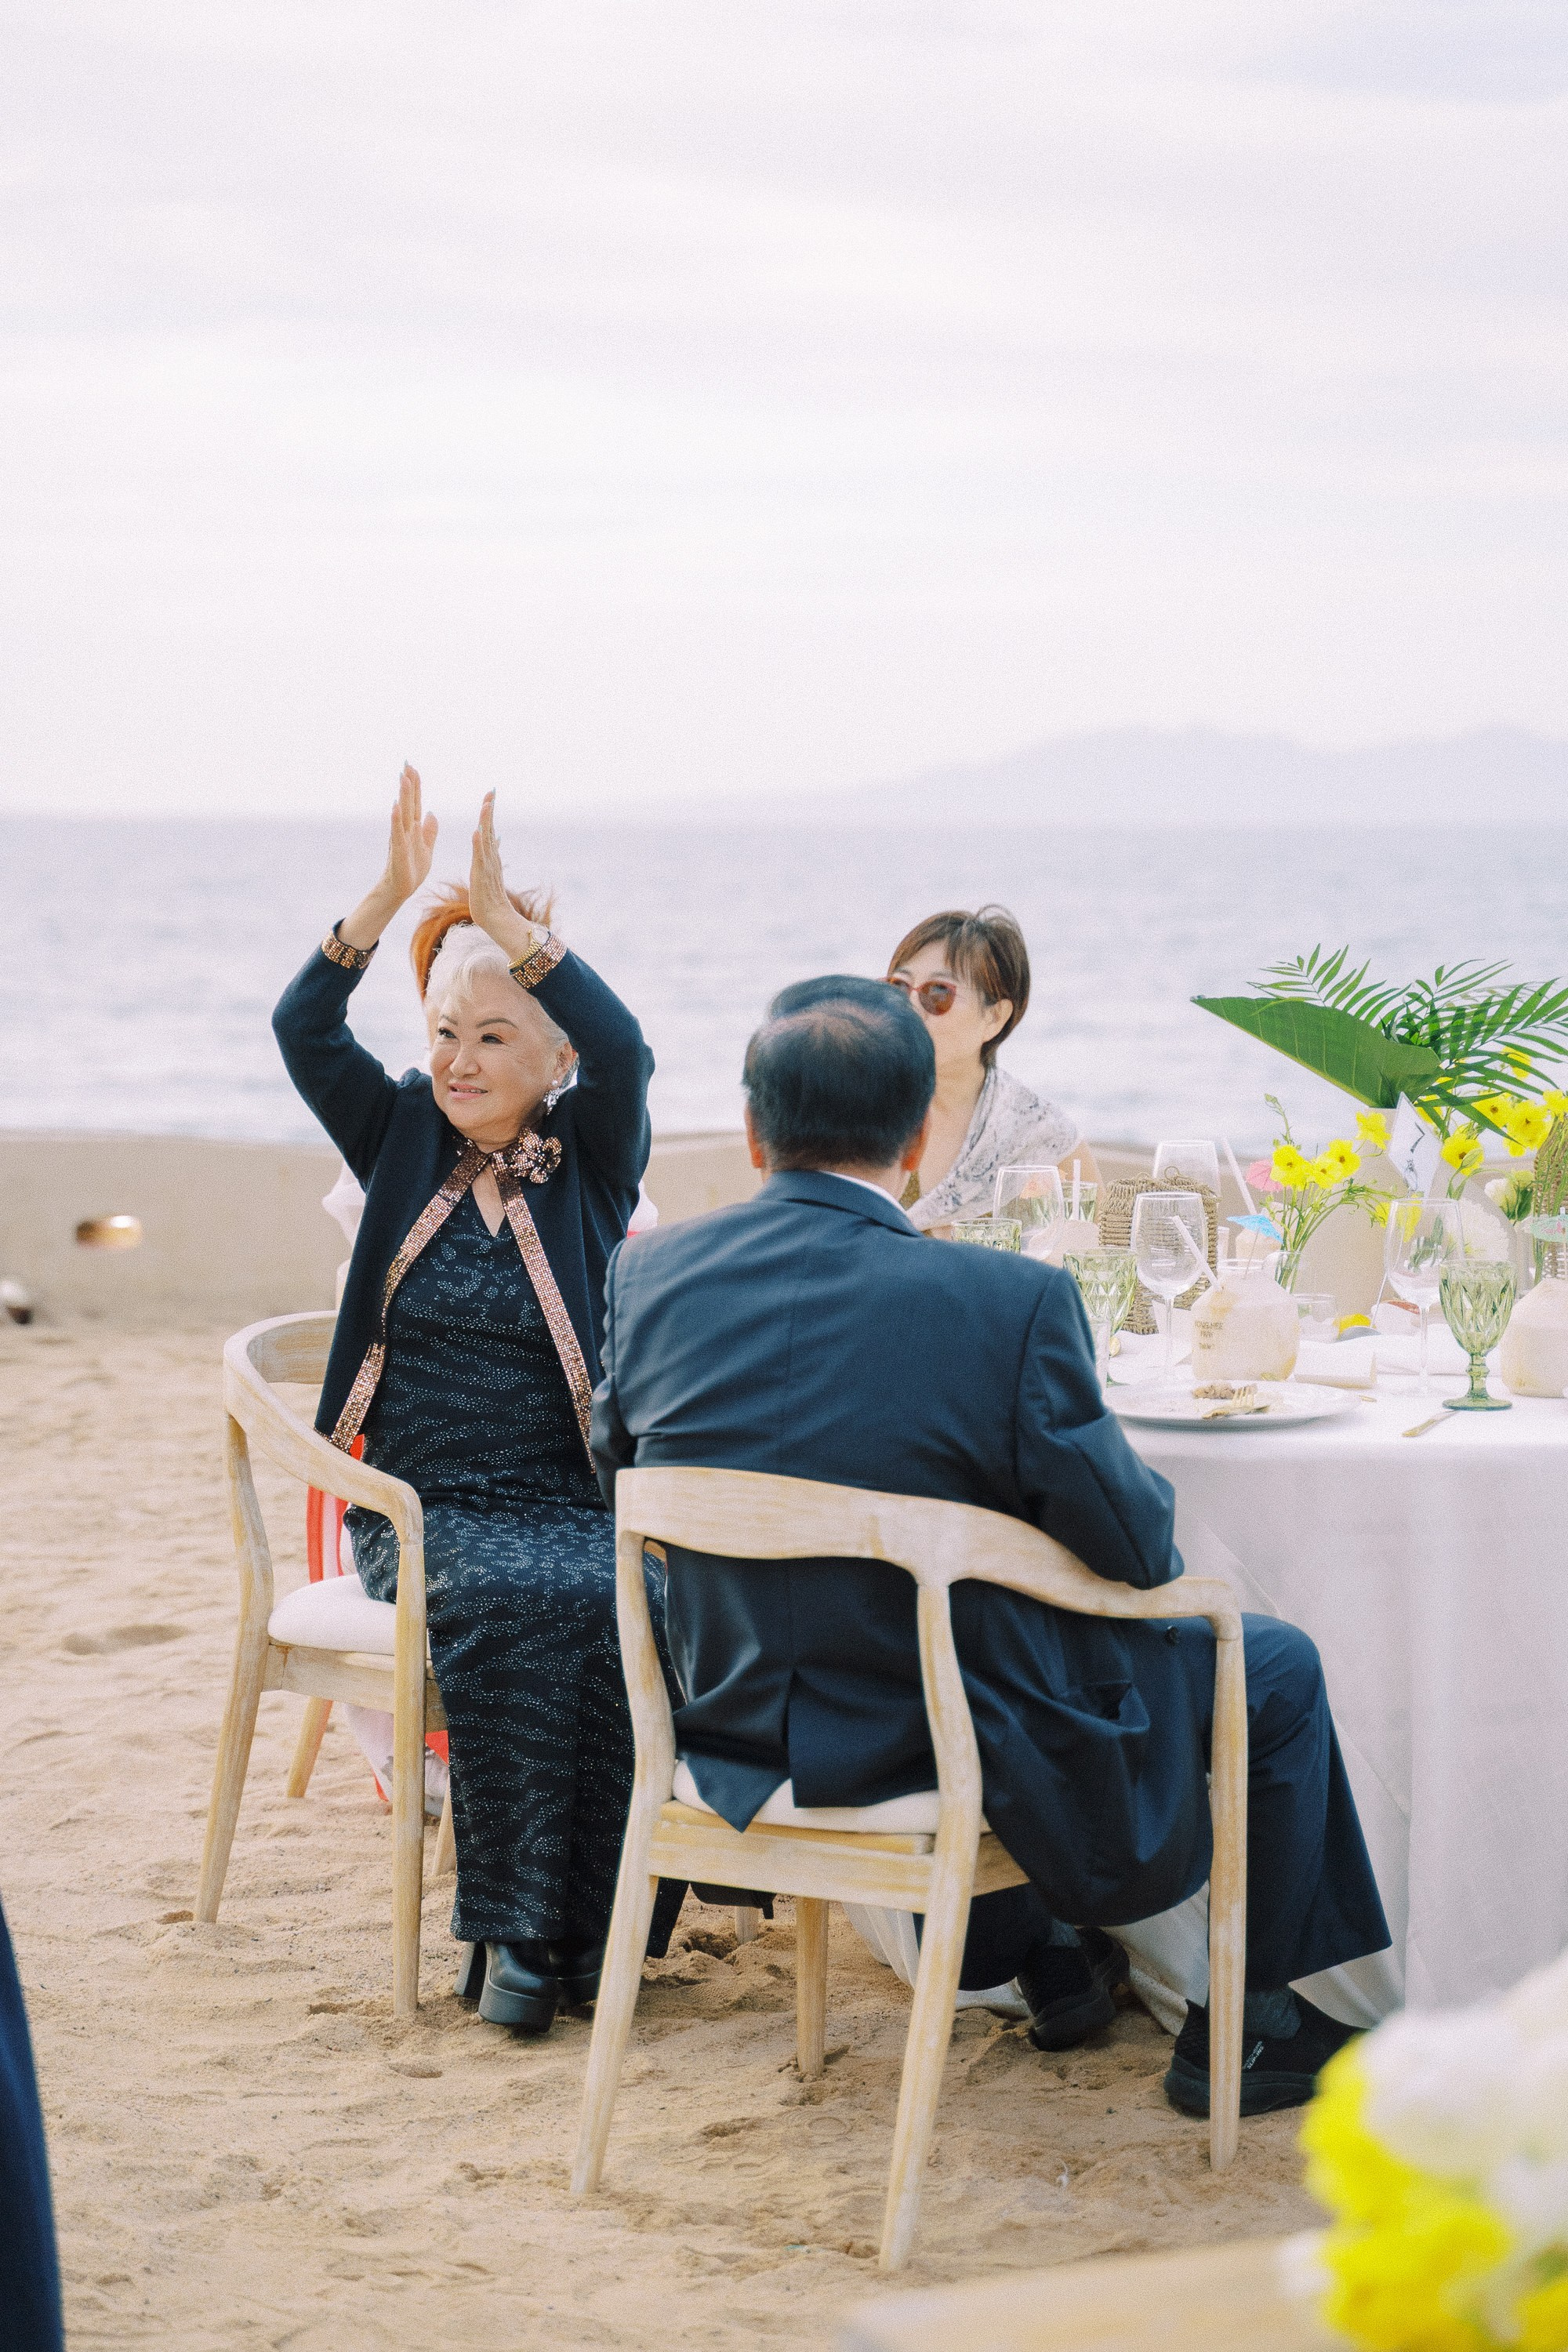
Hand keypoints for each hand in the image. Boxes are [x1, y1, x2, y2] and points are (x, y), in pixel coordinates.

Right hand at [338, 766, 438, 949]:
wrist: (402, 889)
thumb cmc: (412, 869)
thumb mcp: (427, 848)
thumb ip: (429, 831)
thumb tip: (432, 813)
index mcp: (414, 829)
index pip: (416, 803)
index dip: (416, 787)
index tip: (413, 768)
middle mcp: (406, 830)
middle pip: (408, 803)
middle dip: (409, 784)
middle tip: (407, 764)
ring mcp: (401, 838)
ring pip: (403, 813)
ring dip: (404, 795)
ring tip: (404, 778)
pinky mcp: (398, 850)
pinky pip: (397, 832)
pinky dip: (396, 819)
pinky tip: (395, 806)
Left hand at [467, 792, 538, 963]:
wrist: (497, 920)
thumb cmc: (489, 900)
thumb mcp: (487, 872)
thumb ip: (491, 854)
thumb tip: (495, 838)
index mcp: (489, 857)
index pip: (489, 829)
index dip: (489, 812)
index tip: (490, 794)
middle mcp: (491, 859)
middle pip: (490, 829)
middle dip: (490, 810)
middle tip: (491, 791)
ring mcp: (488, 867)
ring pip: (487, 839)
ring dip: (486, 821)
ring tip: (486, 804)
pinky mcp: (482, 877)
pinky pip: (480, 858)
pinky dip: (479, 844)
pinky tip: (477, 831)